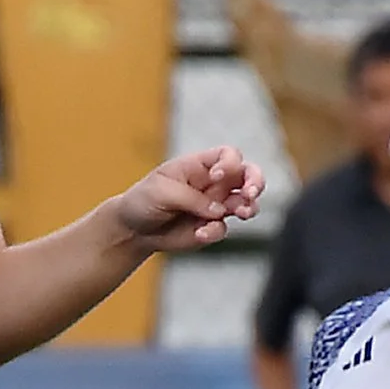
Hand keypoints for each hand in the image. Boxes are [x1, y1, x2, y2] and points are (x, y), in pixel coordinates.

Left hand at [111, 147, 263, 253]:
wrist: (133, 229)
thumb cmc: (144, 200)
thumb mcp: (161, 192)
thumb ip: (191, 198)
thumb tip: (219, 211)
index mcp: (201, 165)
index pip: (229, 155)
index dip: (230, 164)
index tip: (216, 177)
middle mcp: (214, 183)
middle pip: (248, 175)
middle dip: (256, 182)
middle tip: (250, 194)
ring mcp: (216, 206)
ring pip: (246, 203)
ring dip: (249, 207)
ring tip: (243, 213)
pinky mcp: (211, 227)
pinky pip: (223, 228)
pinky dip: (214, 231)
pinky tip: (198, 233)